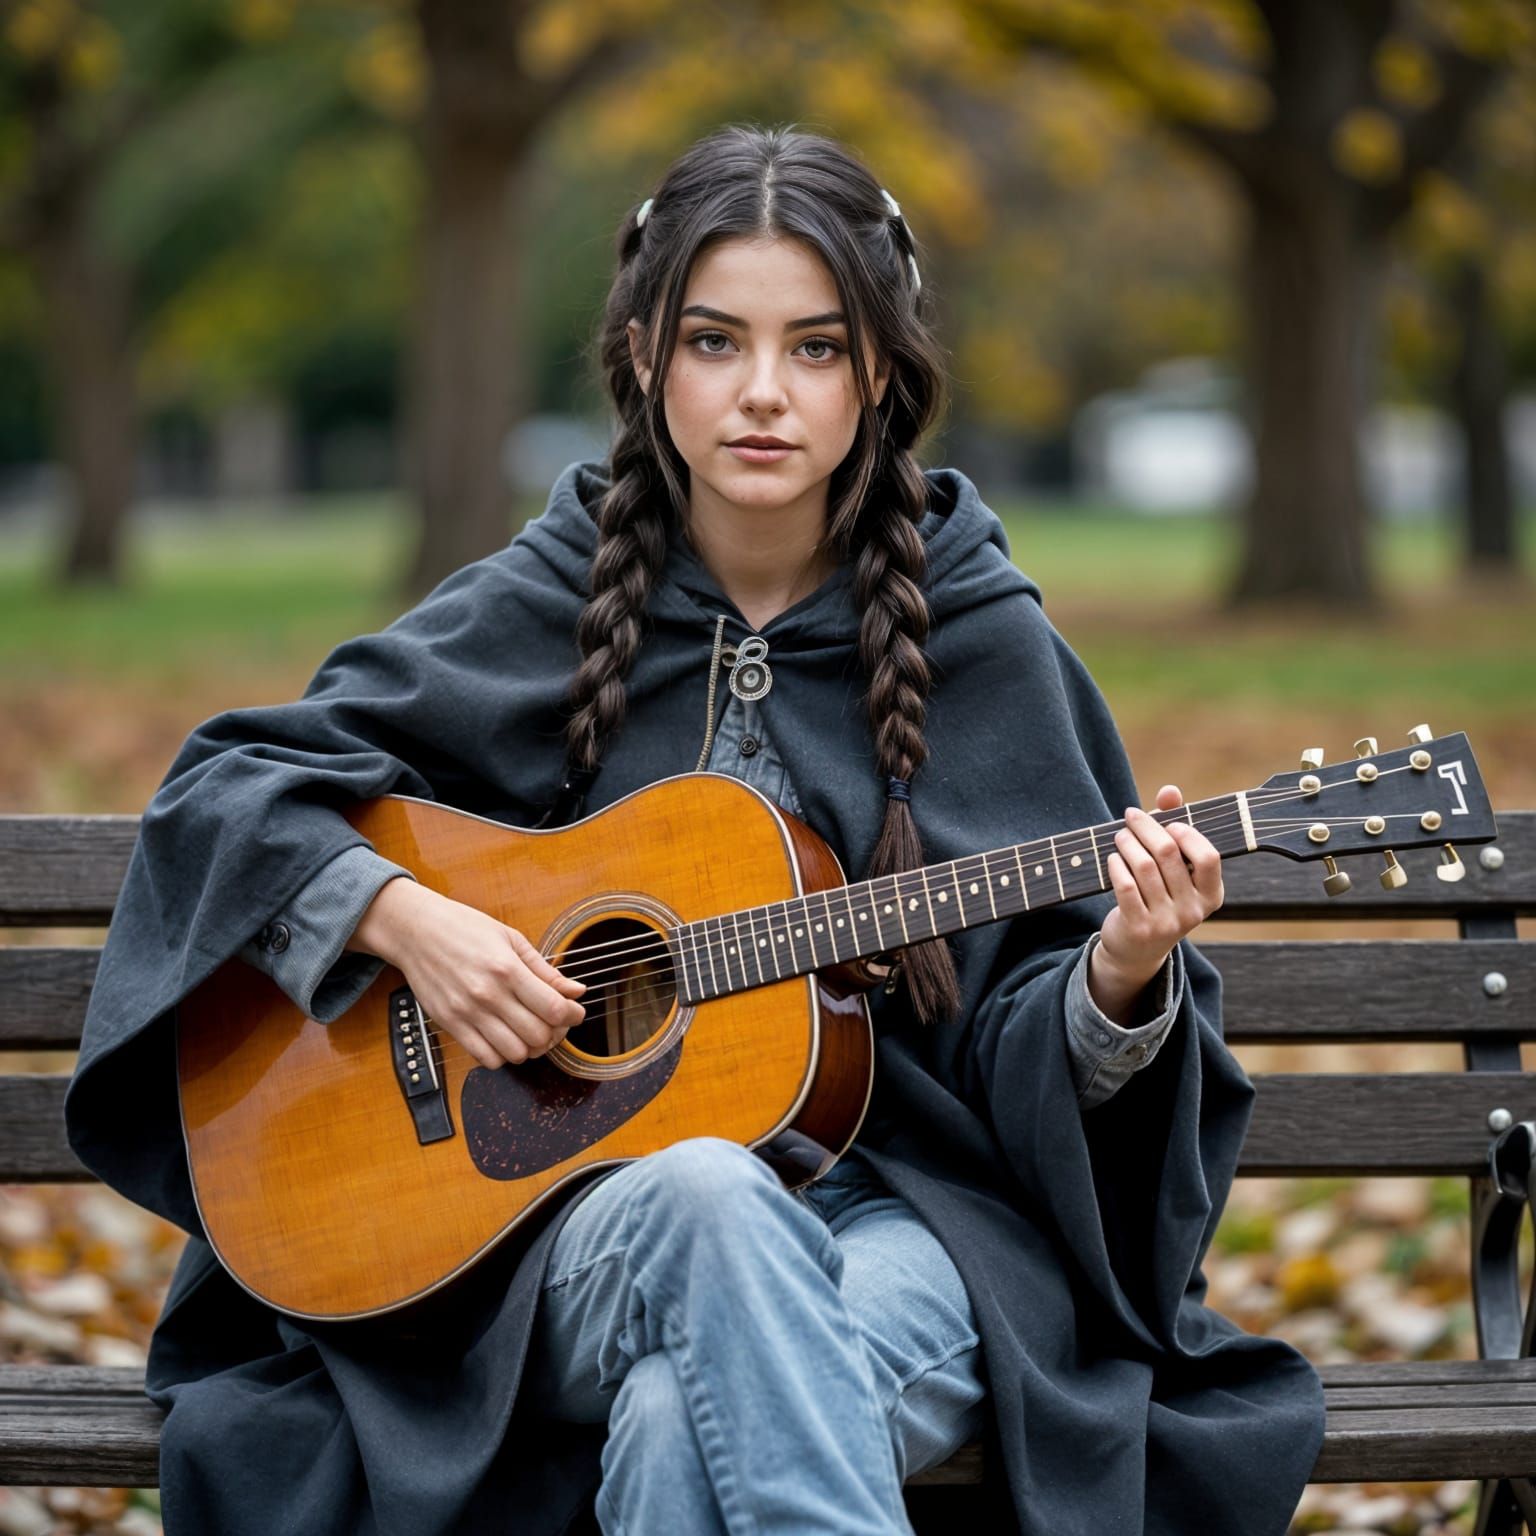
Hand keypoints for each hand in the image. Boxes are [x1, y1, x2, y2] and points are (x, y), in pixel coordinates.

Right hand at [349, 879, 585, 1068]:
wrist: (416, 931)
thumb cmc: (464, 929)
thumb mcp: (511, 939)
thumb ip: (545, 970)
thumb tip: (576, 991)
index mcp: (507, 969)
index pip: (553, 1008)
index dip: (572, 1015)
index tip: (575, 1012)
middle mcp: (488, 994)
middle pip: (538, 1035)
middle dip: (554, 1032)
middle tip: (553, 1022)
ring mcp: (467, 1013)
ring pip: (515, 1053)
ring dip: (529, 1047)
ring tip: (528, 1031)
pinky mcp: (450, 1025)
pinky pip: (485, 1058)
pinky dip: (502, 1054)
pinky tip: (504, 1037)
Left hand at [1090, 784, 1223, 1023]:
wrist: (1137, 950)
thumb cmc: (1158, 896)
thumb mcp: (1174, 869)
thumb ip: (1175, 825)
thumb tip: (1170, 790)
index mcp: (1211, 895)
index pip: (1208, 857)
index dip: (1187, 833)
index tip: (1168, 823)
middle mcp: (1193, 911)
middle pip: (1169, 853)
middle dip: (1146, 828)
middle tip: (1131, 817)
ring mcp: (1166, 922)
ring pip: (1143, 866)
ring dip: (1127, 843)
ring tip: (1119, 836)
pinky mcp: (1138, 927)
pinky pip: (1124, 885)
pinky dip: (1116, 865)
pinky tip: (1112, 858)